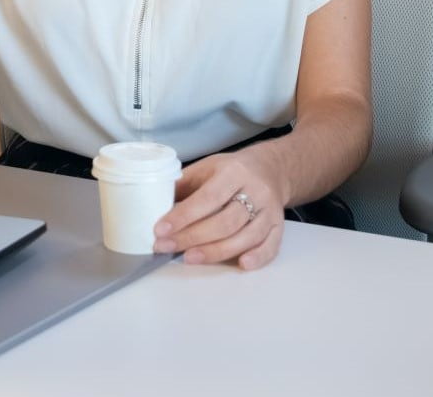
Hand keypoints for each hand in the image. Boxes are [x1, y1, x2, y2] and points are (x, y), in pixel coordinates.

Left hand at [152, 150, 284, 270]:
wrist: (270, 169)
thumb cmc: (231, 171)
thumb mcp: (207, 167)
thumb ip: (184, 185)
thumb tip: (154, 204)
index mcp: (234, 172)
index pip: (208, 198)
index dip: (184, 216)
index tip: (161, 229)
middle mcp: (256, 191)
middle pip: (225, 221)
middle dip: (192, 237)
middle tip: (166, 247)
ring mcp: (270, 210)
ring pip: (245, 237)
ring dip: (216, 251)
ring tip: (189, 258)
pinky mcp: (279, 226)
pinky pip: (271, 245)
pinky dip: (258, 257)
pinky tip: (241, 264)